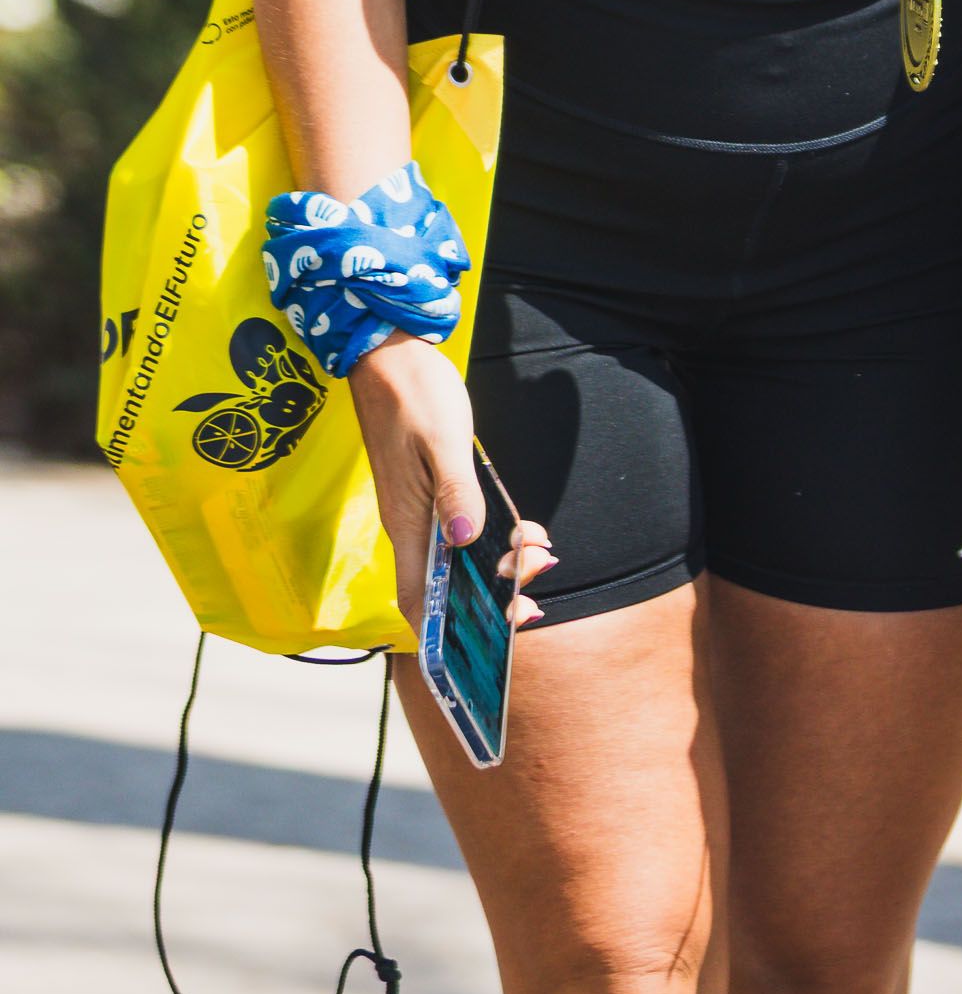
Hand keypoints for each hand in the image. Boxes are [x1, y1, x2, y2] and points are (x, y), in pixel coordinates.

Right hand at [349, 336, 553, 630]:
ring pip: (456, 560)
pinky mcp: (428, 491)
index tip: (494, 641)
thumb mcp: (444, 441)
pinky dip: (492, 540)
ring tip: (541, 557)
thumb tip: (465, 542)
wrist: (389, 352)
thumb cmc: (415, 393)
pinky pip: (459, 531)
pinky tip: (523, 532)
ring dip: (497, 568)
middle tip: (535, 589)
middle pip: (446, 587)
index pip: (421, 600)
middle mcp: (410, 525)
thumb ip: (456, 492)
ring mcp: (417, 509)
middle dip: (491, 599)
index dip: (451, 633)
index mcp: (408, 522)